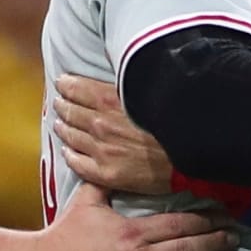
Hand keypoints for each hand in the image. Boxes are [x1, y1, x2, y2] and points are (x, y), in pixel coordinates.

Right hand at [37, 182, 234, 250]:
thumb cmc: (66, 233)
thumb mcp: (88, 198)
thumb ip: (109, 179)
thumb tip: (122, 154)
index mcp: (131, 231)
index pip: (178, 224)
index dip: (205, 220)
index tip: (222, 217)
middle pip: (185, 249)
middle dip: (214, 242)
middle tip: (235, 238)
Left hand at [53, 74, 173, 194]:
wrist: (190, 154)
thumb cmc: (173, 122)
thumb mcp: (148, 93)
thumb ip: (125, 88)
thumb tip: (113, 78)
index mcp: (110, 101)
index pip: (76, 88)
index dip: (66, 85)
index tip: (62, 83)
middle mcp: (100, 124)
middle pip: (70, 112)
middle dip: (63, 105)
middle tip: (60, 103)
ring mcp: (101, 150)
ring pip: (70, 136)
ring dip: (62, 128)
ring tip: (59, 124)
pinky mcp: (105, 173)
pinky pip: (76, 163)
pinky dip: (69, 154)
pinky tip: (68, 151)